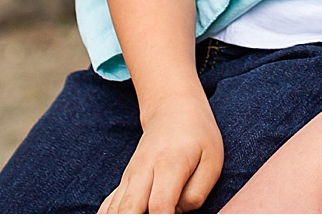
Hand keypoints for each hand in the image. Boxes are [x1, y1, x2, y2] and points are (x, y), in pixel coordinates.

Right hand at [101, 91, 222, 212]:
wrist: (172, 109)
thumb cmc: (197, 136)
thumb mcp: (212, 160)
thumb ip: (198, 191)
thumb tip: (178, 213)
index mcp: (169, 164)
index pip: (161, 204)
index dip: (164, 222)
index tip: (172, 223)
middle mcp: (143, 170)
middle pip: (129, 210)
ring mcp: (130, 176)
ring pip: (114, 210)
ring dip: (120, 221)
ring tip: (134, 223)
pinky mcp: (123, 181)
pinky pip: (108, 206)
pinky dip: (109, 217)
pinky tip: (113, 222)